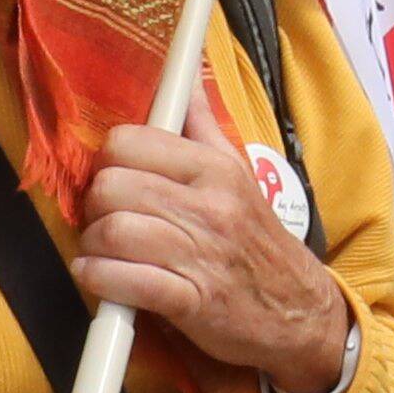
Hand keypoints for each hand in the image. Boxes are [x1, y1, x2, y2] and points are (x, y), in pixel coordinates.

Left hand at [76, 117, 358, 389]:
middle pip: (111, 186)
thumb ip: (204, 127)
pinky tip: (101, 278)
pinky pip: (123, 280)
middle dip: (95, 208)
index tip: (119, 181)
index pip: (128, 141)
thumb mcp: (240, 176)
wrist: (300, 312)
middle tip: (107, 221)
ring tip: (104, 253)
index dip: (109, 162)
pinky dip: (99, 279)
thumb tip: (186, 80)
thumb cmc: (256, 241)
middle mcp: (209, 205)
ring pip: (112, 231)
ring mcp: (200, 254)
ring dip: (93, 247)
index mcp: (215, 169)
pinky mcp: (191, 301)